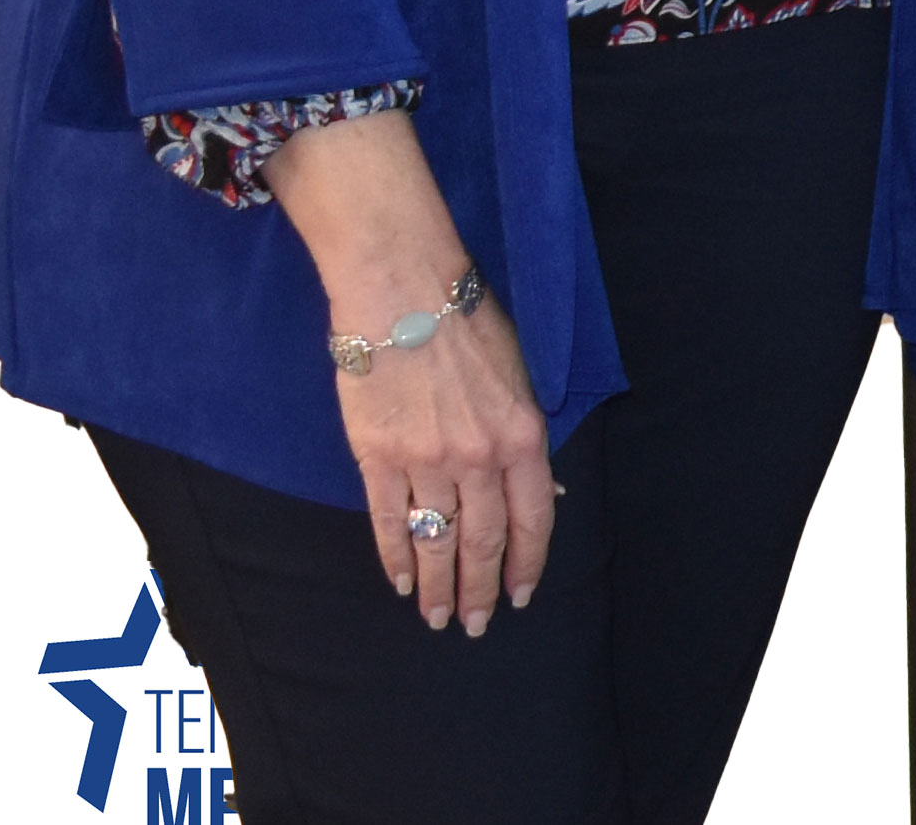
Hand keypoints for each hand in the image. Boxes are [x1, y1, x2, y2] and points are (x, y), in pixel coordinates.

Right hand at [265, 111, 553, 632]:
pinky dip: (396, 557)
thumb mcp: (519, 375)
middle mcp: (478, 455)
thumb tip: (539, 489)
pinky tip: (402, 582)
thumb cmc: (467, 324)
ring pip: (436, 540)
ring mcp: (425, 460)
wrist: (403, 291)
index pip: (533, 516)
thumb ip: (524, 436)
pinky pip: (388, 521)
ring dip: (438, 586)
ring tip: (438, 618)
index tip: (520, 595)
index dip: (527, 562)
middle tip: (475, 625)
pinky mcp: (377, 456)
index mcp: (522, 433)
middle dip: (482, 589)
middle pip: (483, 540)